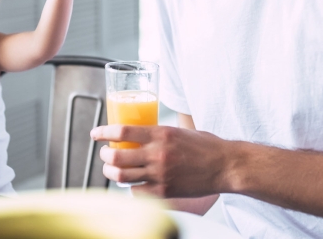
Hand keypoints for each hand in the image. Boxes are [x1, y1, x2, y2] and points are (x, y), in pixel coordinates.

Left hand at [90, 125, 229, 197]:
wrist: (226, 166)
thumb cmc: (206, 146)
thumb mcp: (180, 130)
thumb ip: (160, 133)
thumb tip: (141, 133)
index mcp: (161, 134)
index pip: (122, 131)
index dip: (103, 132)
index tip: (95, 133)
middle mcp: (158, 153)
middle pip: (116, 156)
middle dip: (104, 155)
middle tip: (104, 153)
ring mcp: (160, 174)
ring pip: (121, 176)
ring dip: (111, 172)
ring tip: (111, 168)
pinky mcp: (165, 191)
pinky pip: (136, 191)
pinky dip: (130, 187)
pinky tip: (132, 183)